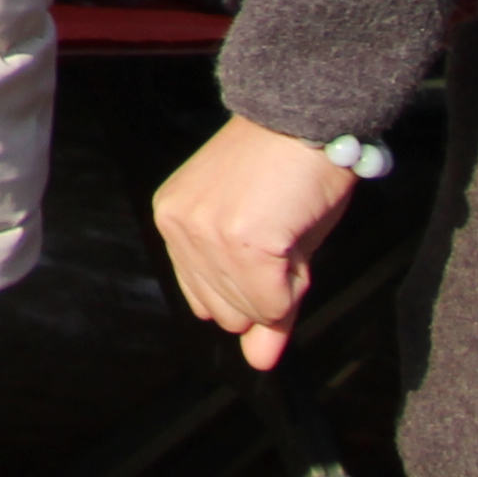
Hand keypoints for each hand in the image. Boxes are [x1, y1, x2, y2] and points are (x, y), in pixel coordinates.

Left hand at [156, 119, 364, 370]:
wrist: (304, 114)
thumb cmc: (288, 168)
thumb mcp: (267, 240)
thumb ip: (260, 305)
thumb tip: (260, 361)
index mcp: (173, 222)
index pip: (208, 302)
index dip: (251, 288)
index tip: (269, 242)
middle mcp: (178, 227)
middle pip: (228, 315)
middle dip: (267, 290)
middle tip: (280, 231)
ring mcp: (206, 235)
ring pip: (253, 311)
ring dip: (285, 284)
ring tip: (287, 225)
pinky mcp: (241, 240)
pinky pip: (276, 303)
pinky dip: (298, 284)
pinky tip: (295, 235)